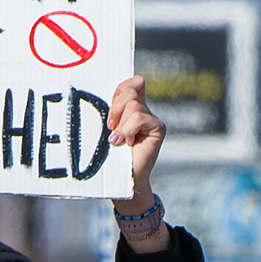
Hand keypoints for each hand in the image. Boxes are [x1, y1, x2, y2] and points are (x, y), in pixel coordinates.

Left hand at [107, 75, 167, 226]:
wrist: (123, 178)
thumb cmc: (111, 155)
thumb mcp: (107, 129)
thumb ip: (111, 111)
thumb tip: (102, 95)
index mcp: (132, 107)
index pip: (133, 82)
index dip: (120, 90)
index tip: (111, 112)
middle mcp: (144, 110)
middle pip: (130, 90)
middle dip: (115, 108)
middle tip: (111, 127)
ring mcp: (152, 119)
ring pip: (133, 105)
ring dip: (121, 124)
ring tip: (119, 140)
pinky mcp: (158, 128)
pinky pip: (139, 118)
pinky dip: (128, 130)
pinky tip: (128, 143)